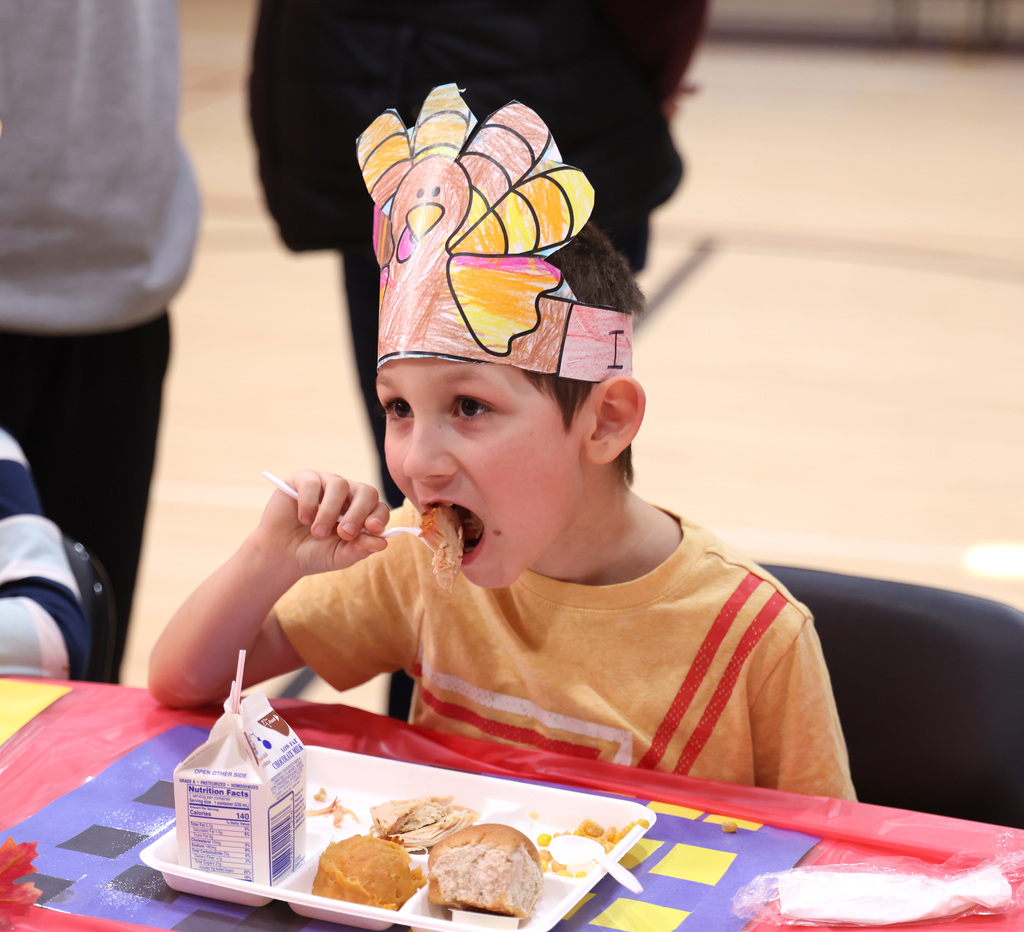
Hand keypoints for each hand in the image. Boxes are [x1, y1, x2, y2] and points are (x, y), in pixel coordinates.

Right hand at [257, 469, 390, 576]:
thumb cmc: (314, 554)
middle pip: (366, 491)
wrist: (282, 555)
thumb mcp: (340, 556)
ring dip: (329, 512)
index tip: (372, 529)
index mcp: (360, 512)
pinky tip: (304, 519)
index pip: (378, 507)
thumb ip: (360, 549)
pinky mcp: (303, 480)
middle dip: (358, 513)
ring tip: (317, 532)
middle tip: (344, 534)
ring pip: (339, 485)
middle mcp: (347, 495)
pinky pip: (312, 483)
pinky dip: (309, 503)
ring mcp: (326, 484)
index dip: (378, 516)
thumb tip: (383, 542)